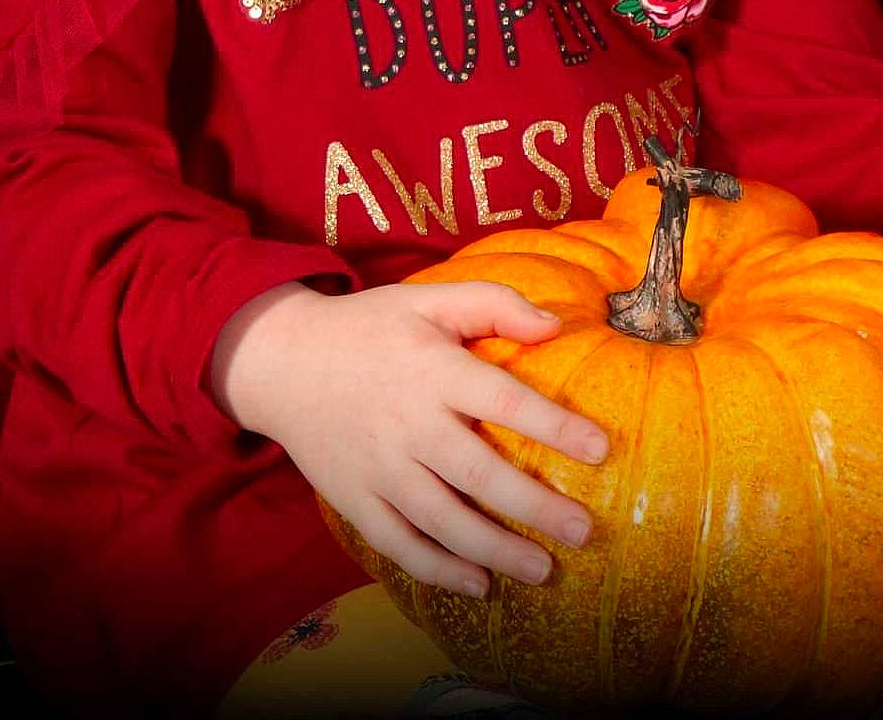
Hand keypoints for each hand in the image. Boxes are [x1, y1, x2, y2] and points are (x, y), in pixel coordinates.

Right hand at [212, 280, 607, 598]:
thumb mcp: (428, 298)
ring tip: (542, 569)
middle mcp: (408, 423)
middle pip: (479, 473)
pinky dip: (437, 570)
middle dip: (534, 506)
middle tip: (582, 531)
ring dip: (494, 549)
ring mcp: (378, 468)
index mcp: (432, 370)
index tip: (600, 448)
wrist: (282, 360)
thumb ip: (493, 304)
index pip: (503, 400)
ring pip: (442, 520)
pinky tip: (478, 585)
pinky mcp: (354, 500)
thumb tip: (555, 327)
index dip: (554, 426)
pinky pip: (399, 543)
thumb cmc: (370, 328)